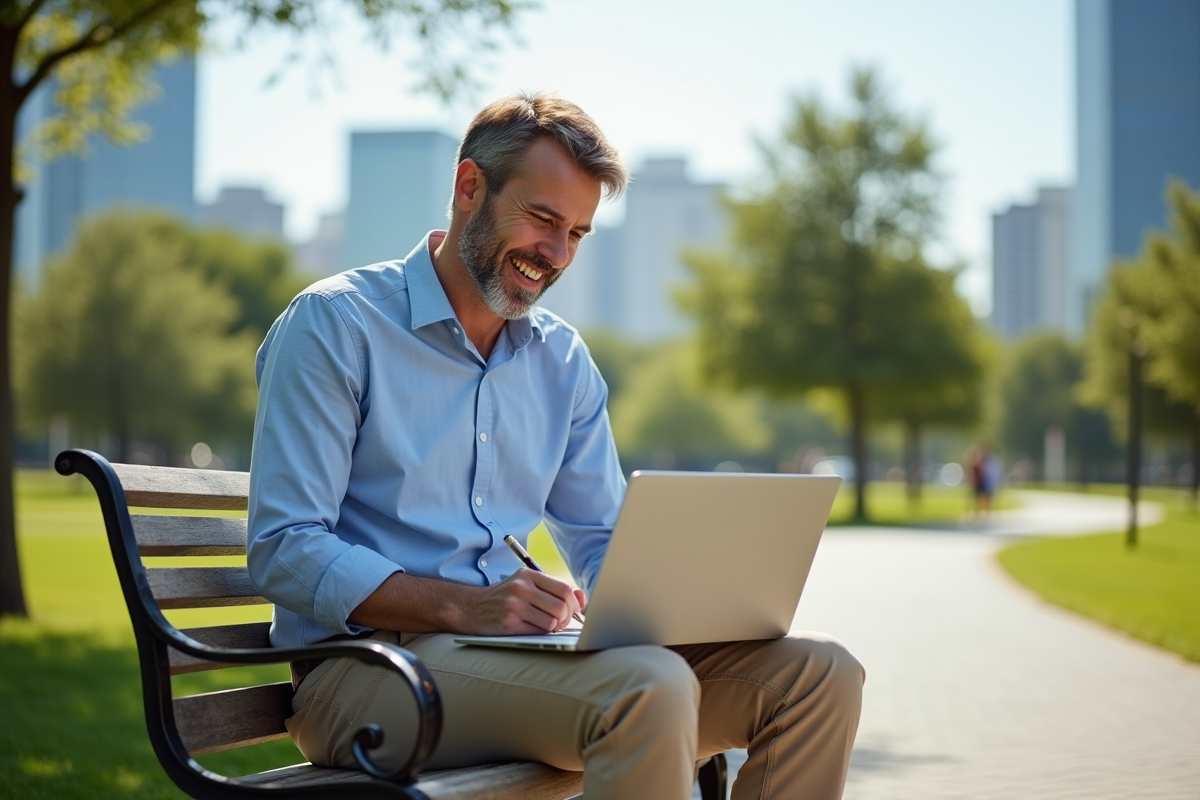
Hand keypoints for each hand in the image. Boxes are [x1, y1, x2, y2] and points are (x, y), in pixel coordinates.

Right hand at [467, 568, 584, 634]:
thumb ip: (554, 589)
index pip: (564, 589)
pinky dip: (541, 633)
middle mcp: (521, 588)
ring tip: (546, 625)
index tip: (573, 610)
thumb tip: (582, 599)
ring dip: (553, 627)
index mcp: (528, 575)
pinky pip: (539, 632)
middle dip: (566, 618)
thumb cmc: (505, 597)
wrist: (471, 608)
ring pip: (552, 622)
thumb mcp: (527, 585)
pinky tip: (533, 629)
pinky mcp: (509, 624)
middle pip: (561, 607)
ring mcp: (514, 606)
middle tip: (560, 621)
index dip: (575, 603)